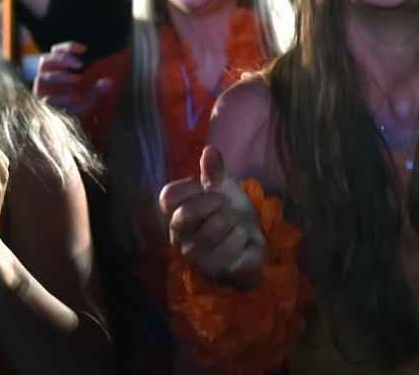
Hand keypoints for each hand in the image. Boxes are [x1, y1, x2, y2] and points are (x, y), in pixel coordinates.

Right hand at [32, 42, 111, 118]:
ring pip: (42, 77)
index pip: (55, 52)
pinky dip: (62, 97)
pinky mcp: (40, 105)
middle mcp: (44, 79)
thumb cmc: (78, 106)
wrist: (67, 128)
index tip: (84, 49)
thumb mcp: (91, 96)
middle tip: (80, 64)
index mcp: (54, 71)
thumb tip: (108, 82)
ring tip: (79, 78)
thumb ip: (99, 89)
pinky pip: (47, 98)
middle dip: (63, 59)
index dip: (67, 47)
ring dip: (62, 76)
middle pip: (44, 61)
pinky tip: (74, 97)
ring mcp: (40, 92)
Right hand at [159, 146, 264, 281]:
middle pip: (186, 213)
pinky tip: (241, 239)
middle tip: (223, 206)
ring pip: (215, 226)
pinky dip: (243, 236)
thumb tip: (209, 149)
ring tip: (233, 224)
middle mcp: (179, 236)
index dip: (191, 187)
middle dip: (214, 203)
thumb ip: (214, 170)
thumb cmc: (229, 210)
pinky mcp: (216, 268)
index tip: (205, 189)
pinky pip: (231, 245)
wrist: (251, 239)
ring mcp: (196, 255)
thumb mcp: (223, 186)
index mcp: (176, 213)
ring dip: (233, 220)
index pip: (167, 196)